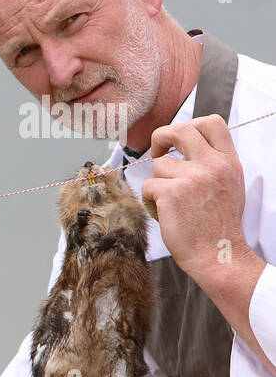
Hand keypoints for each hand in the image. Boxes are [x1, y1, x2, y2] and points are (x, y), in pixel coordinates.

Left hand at [141, 114, 254, 283]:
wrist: (218, 253)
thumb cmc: (219, 225)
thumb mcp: (230, 185)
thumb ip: (213, 164)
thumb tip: (190, 149)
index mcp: (228, 162)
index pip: (211, 123)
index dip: (189, 124)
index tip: (177, 140)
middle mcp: (213, 165)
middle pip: (180, 130)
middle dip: (161, 137)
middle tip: (156, 152)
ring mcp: (192, 178)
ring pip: (158, 165)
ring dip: (158, 183)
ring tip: (171, 203)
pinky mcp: (172, 193)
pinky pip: (148, 187)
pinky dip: (150, 200)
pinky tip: (165, 213)